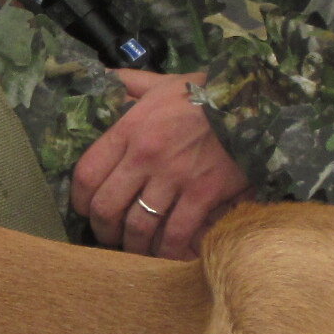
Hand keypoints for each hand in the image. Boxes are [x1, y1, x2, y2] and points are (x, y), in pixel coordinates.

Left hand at [70, 69, 251, 259]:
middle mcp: (146, 156)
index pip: (87, 173)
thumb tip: (104, 80)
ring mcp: (174, 177)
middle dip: (103, 229)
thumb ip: (129, 84)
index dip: (80, 200)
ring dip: (133, 245)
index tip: (86, 210)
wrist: (253, 102)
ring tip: (136, 248)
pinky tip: (168, 253)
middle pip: (107, 207)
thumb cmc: (205, 94)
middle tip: (109, 236)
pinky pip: (177, 234)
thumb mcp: (162, 82)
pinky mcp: (203, 195)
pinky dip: (169, 251)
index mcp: (130, 129)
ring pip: (139, 226)